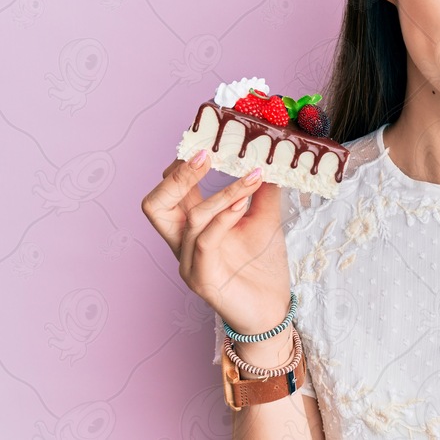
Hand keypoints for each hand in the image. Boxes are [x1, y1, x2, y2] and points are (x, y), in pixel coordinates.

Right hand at [141, 152, 291, 334]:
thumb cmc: (262, 266)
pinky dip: (223, 218)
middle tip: (206, 152)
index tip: (210, 138)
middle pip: (155, 204)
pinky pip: (204, 242)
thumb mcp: (264, 218)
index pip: (172, 189)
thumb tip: (271, 157)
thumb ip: (262, 190)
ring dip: (222, 194)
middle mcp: (183, 243)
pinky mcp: (202, 280)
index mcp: (192, 226)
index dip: (184, 163)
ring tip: (251, 178)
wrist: (274, 310)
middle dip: (178, 175)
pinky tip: (244, 205)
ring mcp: (189, 263)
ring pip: (189, 219)